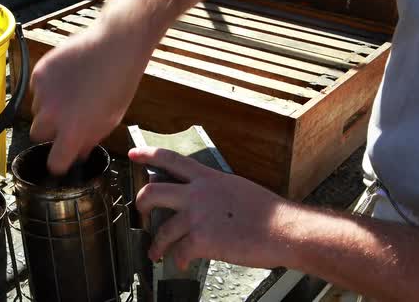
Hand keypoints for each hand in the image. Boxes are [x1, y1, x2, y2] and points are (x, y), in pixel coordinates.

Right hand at [29, 24, 149, 173]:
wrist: (115, 46)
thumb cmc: (119, 83)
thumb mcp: (111, 120)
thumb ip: (90, 140)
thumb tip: (77, 153)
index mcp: (72, 131)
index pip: (55, 162)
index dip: (59, 163)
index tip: (61, 159)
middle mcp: (52, 114)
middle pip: (38, 135)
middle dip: (49, 132)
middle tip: (65, 120)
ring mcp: (42, 93)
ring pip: (37, 110)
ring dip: (48, 107)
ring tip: (71, 92)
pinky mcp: (38, 73)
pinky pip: (36, 90)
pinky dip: (47, 88)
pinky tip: (67, 78)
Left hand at [129, 147, 297, 269]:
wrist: (284, 230)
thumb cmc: (268, 213)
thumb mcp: (237, 188)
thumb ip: (214, 190)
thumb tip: (202, 199)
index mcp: (208, 178)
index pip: (172, 159)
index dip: (149, 154)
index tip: (134, 154)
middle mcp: (198, 194)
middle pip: (152, 192)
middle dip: (140, 205)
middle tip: (141, 214)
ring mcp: (198, 216)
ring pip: (162, 230)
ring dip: (156, 246)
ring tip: (156, 253)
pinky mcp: (202, 240)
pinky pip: (179, 253)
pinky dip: (178, 261)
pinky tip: (182, 263)